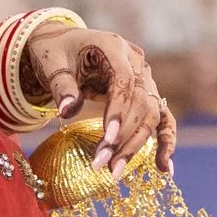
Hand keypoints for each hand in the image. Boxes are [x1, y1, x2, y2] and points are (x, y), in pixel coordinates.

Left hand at [24, 25, 174, 174]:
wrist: (64, 45)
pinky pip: (162, 117)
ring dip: (136, 145)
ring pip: (151, 114)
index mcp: (113, 47)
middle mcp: (136, 61)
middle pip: (142, 102)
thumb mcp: (51, 64)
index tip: (108, 138)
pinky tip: (164, 168)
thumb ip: (61, 86)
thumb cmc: (56, 52)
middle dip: (124, 137)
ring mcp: (144, 78)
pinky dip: (165, 141)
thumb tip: (68, 111)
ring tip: (115, 172)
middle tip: (102, 164)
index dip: (119, 111)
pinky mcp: (146, 93)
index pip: (124, 82)